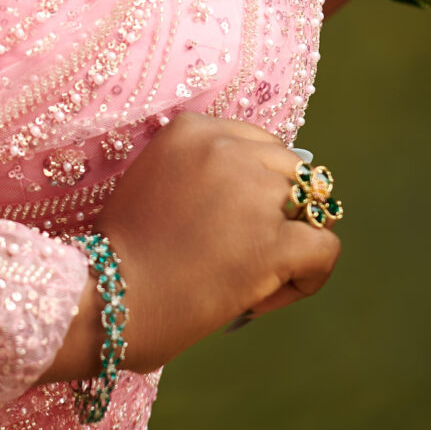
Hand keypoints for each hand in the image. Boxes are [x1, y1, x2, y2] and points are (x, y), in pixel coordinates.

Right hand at [36, 114, 341, 382]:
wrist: (105, 300)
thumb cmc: (121, 255)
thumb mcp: (153, 182)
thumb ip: (201, 172)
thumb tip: (271, 186)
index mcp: (191, 130)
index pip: (260, 145)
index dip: (256, 185)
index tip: (231, 222)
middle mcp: (225, 150)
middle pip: (292, 172)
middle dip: (279, 212)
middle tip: (243, 253)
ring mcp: (252, 194)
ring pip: (313, 211)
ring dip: (292, 245)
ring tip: (253, 279)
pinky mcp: (272, 243)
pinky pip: (325, 249)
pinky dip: (310, 276)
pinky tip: (274, 294)